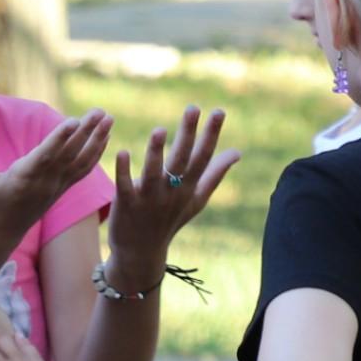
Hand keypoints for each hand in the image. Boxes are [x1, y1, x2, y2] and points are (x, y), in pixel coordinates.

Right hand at [0, 110, 113, 243]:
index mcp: (23, 178)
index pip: (45, 156)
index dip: (60, 138)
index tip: (74, 121)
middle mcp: (44, 183)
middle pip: (69, 154)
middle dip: (86, 132)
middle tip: (101, 111)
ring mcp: (55, 187)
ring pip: (80, 162)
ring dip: (96, 140)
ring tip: (109, 119)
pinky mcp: (60, 190)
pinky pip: (82, 171)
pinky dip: (95, 154)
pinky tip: (104, 138)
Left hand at [103, 106, 238, 281]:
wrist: (141, 253)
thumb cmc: (170, 221)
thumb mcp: (197, 199)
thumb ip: (216, 173)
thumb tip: (238, 151)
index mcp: (189, 188)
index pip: (204, 157)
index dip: (211, 134)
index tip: (219, 111)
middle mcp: (172, 192)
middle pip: (182, 160)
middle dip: (188, 134)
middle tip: (193, 108)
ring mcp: (149, 199)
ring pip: (154, 173)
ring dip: (156, 152)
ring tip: (159, 130)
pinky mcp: (126, 204)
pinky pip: (125, 186)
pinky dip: (124, 171)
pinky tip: (122, 152)